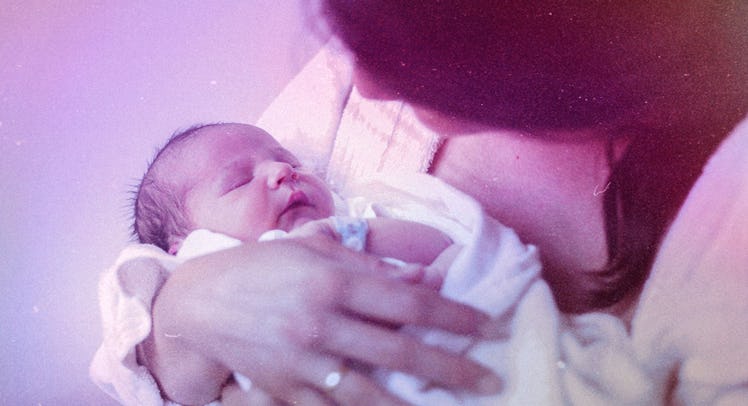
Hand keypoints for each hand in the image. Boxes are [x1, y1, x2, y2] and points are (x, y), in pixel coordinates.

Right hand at [151, 237, 501, 404]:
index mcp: (331, 281)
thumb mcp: (310, 249)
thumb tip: (422, 275)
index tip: (488, 324)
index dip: (453, 314)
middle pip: (398, 349)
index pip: (407, 300)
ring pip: (369, 392)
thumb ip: (367, 262)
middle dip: (450, 366)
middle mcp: (322, 322)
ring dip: (414, 405)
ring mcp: (302, 362)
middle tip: (489, 378)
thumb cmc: (258, 267)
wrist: (197, 305)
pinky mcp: (284, 390)